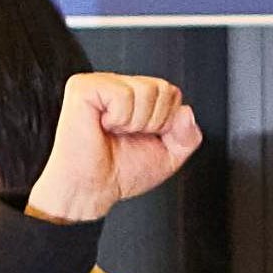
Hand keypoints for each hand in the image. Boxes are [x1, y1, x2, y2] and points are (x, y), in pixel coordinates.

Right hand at [27, 74, 202, 224]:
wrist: (92, 189)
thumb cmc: (120, 172)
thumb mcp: (170, 156)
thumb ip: (188, 136)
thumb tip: (186, 111)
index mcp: (138, 98)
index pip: (173, 93)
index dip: (166, 123)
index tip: (144, 138)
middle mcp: (121, 87)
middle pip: (164, 89)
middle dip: (154, 122)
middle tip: (127, 136)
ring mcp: (101, 84)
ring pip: (147, 90)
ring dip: (135, 123)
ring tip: (115, 132)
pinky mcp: (83, 87)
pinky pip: (123, 94)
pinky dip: (118, 118)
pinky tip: (103, 125)